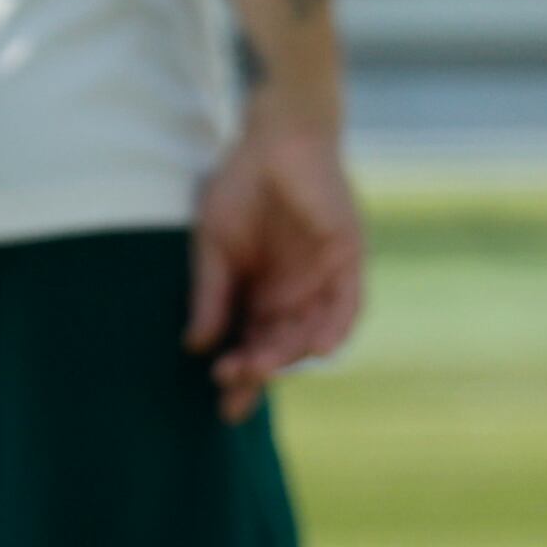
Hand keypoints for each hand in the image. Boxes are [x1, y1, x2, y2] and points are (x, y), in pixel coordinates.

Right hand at [188, 113, 365, 418]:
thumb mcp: (214, 247)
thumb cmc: (240, 186)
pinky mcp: (347, 257)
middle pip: (280, 347)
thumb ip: (212, 294)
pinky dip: (336, 326)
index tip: (225, 410)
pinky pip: (349, 301)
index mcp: (261, 297)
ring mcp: (323, 278)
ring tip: (263, 368)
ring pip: (312, 332)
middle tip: (232, 381)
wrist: (273, 136)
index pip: (253, 348)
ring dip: (289, 354)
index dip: (242, 380)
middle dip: (258, 369)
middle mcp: (294, 295)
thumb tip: (197, 346)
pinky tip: (318, 348)